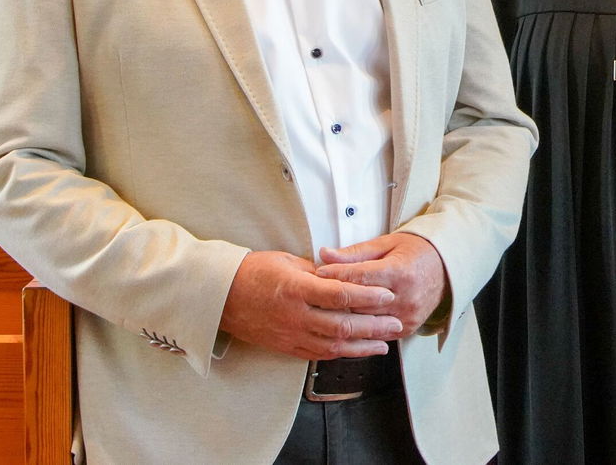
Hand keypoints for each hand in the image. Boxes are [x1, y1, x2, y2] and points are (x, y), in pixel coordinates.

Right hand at [219, 250, 402, 359]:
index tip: (387, 295)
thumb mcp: (287, 260)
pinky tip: (357, 351)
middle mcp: (295, 315)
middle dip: (374, 326)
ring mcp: (291, 334)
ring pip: (333, 345)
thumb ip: (318, 270)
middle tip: (395, 322)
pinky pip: (318, 354)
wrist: (220, 296)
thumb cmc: (252, 273)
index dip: (367, 297)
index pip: (340, 295)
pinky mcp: (286, 347)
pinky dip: (342, 354)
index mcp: (296, 289)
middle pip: (342, 324)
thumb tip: (343, 273)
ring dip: (363, 346)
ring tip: (384, 342)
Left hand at [316, 232, 450, 330]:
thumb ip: (354, 253)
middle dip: (335, 298)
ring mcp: (407, 315)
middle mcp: (405, 296)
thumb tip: (326, 255)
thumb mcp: (386, 244)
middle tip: (317, 293)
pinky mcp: (408, 328)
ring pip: (365, 322)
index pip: (359, 277)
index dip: (335, 275)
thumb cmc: (417, 252)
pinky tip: (349, 321)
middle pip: (359, 303)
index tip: (319, 273)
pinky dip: (362, 328)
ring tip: (328, 308)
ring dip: (345, 316)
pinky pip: (377, 334)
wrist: (446, 267)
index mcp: (400, 272)